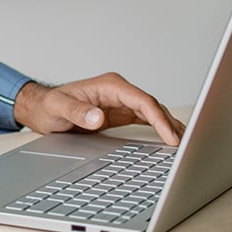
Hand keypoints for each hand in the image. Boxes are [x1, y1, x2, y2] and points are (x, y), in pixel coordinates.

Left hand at [13, 74, 184, 145]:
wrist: (43, 108)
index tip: (170, 136)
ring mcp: (122, 102)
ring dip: (170, 127)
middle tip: (188, 146)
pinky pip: (147, 120)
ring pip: (153, 113)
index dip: (159, 118)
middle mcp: (119, 91)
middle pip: (153, 106)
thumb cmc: (49, 105)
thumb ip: (78, 111)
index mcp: (109, 86)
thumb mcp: (58, 108)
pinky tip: (172, 140)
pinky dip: (161, 129)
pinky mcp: (121, 113)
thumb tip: (98, 117)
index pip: (142, 100)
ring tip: (188, 145)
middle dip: (171, 124)